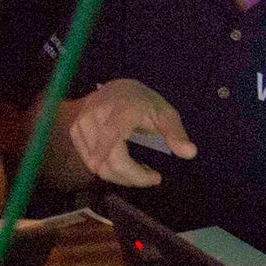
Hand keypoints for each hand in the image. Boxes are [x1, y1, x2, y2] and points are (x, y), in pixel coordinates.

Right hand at [68, 78, 196, 186]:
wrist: (117, 88)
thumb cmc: (144, 103)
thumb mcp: (166, 114)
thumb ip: (176, 134)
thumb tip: (190, 153)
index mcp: (121, 110)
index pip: (114, 142)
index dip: (131, 170)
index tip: (156, 178)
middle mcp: (97, 115)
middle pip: (107, 162)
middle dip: (131, 178)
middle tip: (151, 177)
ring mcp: (82, 122)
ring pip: (97, 165)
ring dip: (119, 175)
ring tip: (137, 168)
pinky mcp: (75, 130)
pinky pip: (88, 162)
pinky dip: (106, 169)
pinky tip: (120, 164)